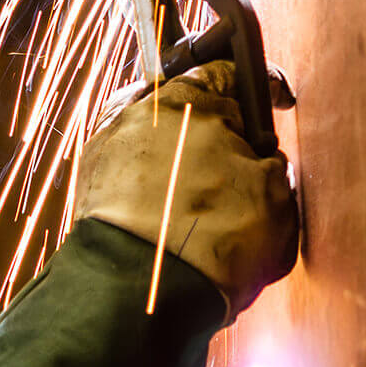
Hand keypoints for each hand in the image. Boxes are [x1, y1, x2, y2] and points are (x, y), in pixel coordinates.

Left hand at [75, 61, 297, 315]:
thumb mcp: (274, 192)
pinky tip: (176, 218)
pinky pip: (132, 176)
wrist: (143, 296)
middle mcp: (136, 112)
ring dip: (182, 161)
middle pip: (187, 108)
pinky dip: (154, 189)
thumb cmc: (212, 237)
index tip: (276, 100)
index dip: (261, 88)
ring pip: (157, 144)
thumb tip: (263, 161)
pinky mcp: (89, 188)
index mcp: (185, 96)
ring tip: (209, 202)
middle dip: (216, 131)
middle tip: (243, 164)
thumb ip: (270, 162)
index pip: (229, 70)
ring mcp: (106, 149)